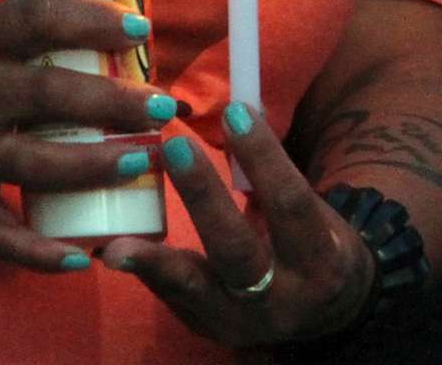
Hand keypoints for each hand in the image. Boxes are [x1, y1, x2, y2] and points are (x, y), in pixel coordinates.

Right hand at [0, 0, 179, 271]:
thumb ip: (18, 32)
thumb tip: (104, 24)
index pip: (38, 18)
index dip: (93, 20)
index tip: (140, 27)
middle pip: (48, 95)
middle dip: (114, 102)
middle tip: (162, 106)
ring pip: (33, 165)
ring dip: (93, 167)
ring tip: (141, 162)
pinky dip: (37, 252)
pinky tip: (79, 258)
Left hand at [102, 103, 377, 347]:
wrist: (327, 315)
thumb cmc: (316, 245)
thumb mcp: (312, 212)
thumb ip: (270, 176)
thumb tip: (233, 111)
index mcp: (320, 260)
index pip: (290, 204)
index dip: (264, 157)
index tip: (235, 111)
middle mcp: (282, 298)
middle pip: (238, 250)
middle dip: (204, 198)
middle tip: (174, 147)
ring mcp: (242, 322)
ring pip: (195, 290)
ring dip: (154, 262)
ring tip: (116, 244)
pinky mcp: (210, 330)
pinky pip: (173, 299)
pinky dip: (146, 271)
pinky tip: (114, 251)